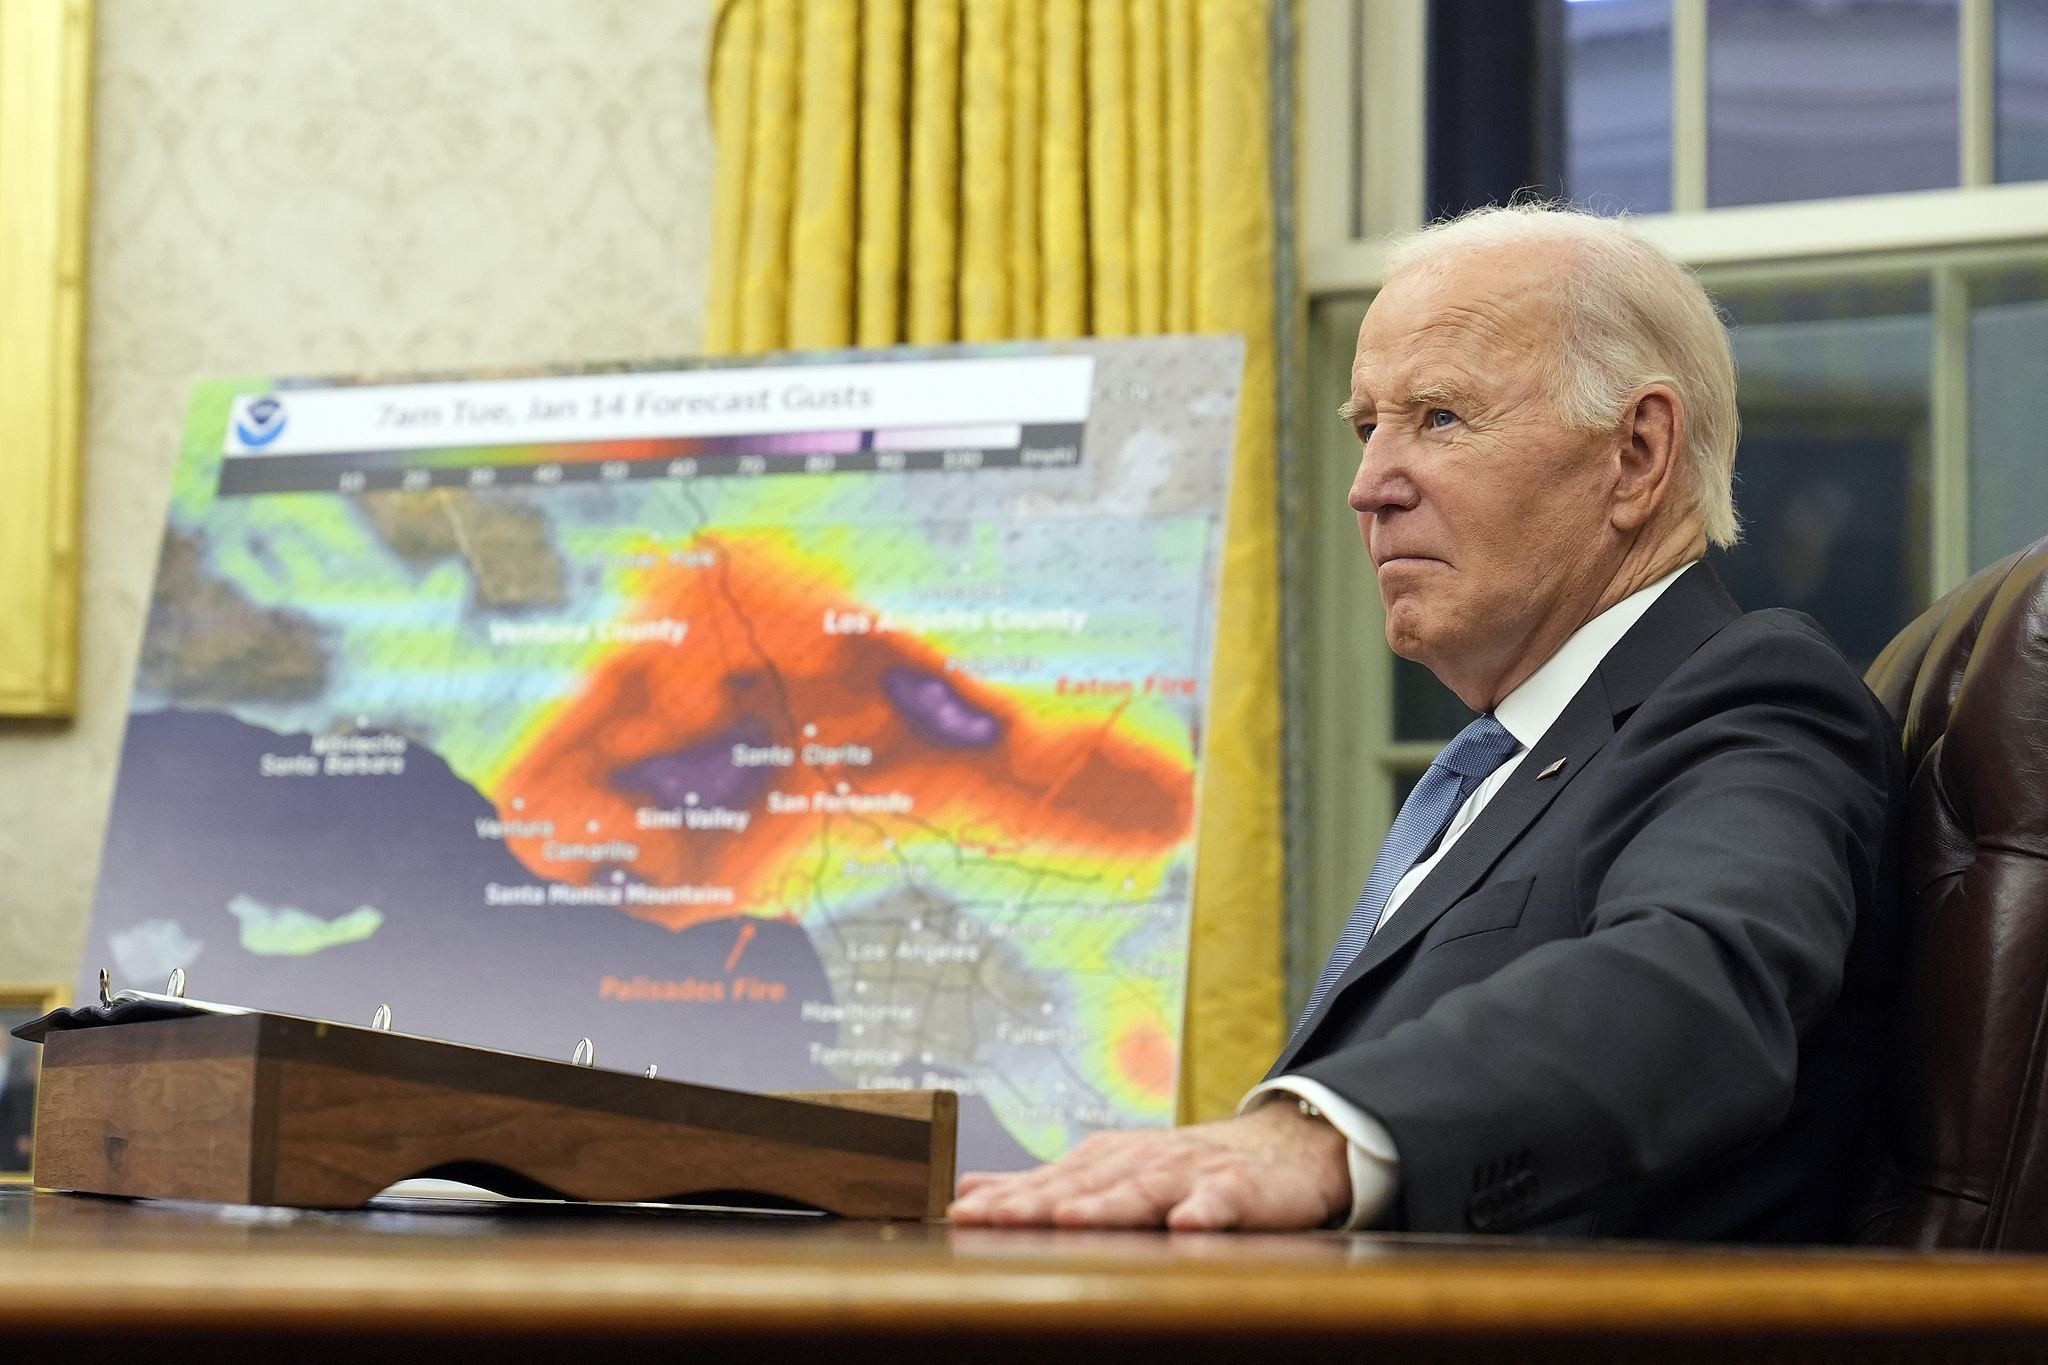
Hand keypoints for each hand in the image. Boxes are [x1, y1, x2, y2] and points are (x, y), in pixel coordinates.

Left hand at [947, 1098, 1350, 1229]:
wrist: (1279, 1147)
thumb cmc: (1183, 1168)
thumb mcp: (1109, 1170)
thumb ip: (1042, 1184)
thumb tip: (970, 1191)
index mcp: (1106, 1161)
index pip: (1049, 1182)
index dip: (1005, 1199)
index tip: (961, 1215)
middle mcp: (1140, 1162)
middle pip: (1084, 1185)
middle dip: (1038, 1202)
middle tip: (994, 1218)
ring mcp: (1188, 1174)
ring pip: (1142, 1191)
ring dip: (1107, 1204)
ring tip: (1070, 1219)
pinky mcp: (1237, 1191)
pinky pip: (1219, 1203)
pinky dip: (1203, 1212)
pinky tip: (1186, 1225)